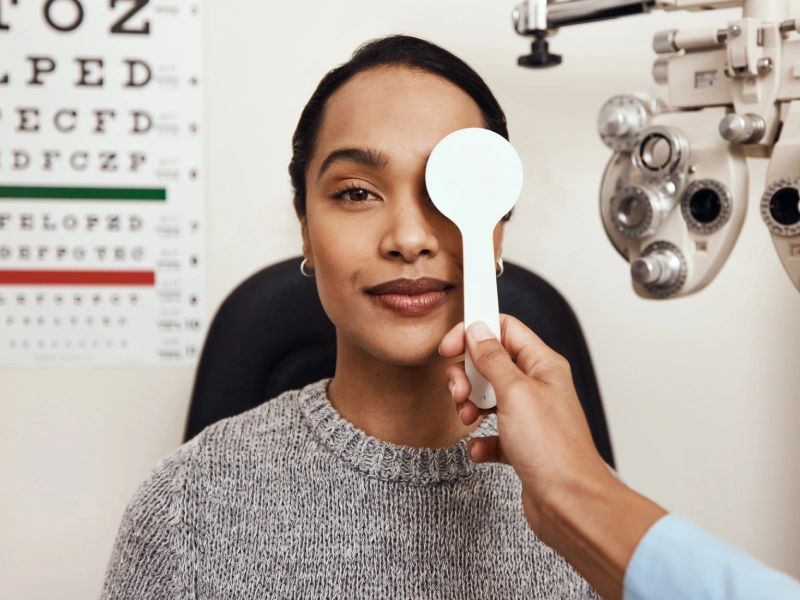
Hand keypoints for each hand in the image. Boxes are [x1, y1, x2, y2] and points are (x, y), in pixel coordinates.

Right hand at [439, 316, 666, 599]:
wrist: (569, 504)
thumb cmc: (553, 450)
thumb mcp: (515, 392)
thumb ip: (492, 358)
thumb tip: (478, 331)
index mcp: (543, 365)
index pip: (505, 329)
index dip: (475, 332)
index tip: (450, 346)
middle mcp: (537, 387)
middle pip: (491, 363)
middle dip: (467, 375)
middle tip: (460, 391)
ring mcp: (529, 416)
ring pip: (488, 397)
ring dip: (470, 405)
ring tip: (469, 418)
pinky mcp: (522, 444)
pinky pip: (491, 432)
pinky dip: (480, 439)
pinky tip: (482, 448)